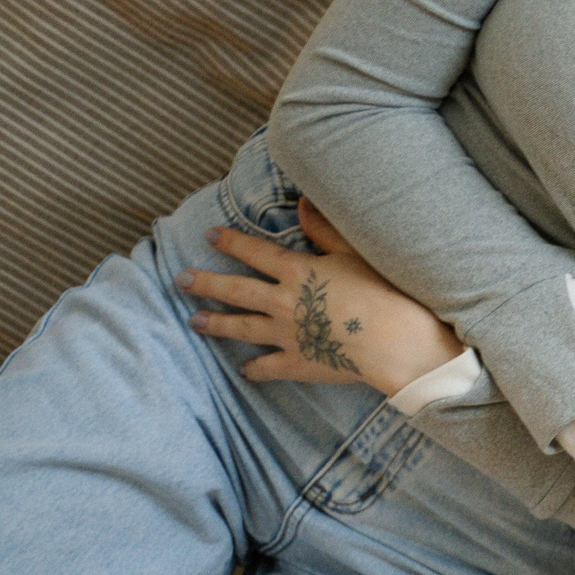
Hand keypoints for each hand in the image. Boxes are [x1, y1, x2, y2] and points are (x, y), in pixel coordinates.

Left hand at [178, 199, 464, 394]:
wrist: (394, 341)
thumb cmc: (382, 291)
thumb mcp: (355, 253)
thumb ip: (325, 230)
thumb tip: (302, 203)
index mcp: (297, 272)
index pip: (254, 252)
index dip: (231, 241)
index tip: (210, 235)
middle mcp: (283, 302)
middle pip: (236, 290)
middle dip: (206, 283)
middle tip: (181, 280)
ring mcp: (287, 335)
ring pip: (242, 327)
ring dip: (217, 323)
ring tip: (195, 321)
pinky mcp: (299, 363)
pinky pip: (269, 367)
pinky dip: (255, 369)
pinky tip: (244, 371)